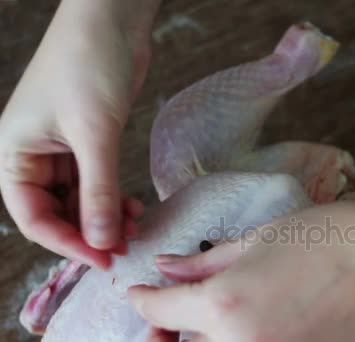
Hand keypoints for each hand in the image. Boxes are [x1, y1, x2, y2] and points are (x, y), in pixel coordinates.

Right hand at [0, 0, 159, 268]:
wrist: (112, 21)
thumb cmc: (89, 65)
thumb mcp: (95, 134)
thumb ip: (99, 191)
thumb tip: (104, 240)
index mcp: (13, 153)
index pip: (33, 216)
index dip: (67, 243)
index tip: (103, 258)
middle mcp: (32, 155)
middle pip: (56, 212)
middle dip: (89, 232)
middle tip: (125, 247)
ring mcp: (60, 149)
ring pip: (79, 200)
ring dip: (105, 217)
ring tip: (136, 227)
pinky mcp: (87, 142)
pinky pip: (96, 182)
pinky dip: (113, 198)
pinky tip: (134, 208)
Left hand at [128, 199, 354, 341]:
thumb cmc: (331, 236)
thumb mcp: (261, 238)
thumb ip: (206, 262)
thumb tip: (166, 268)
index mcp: (225, 305)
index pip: (158, 312)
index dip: (142, 301)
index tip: (140, 295)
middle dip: (165, 333)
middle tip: (169, 320)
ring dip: (209, 341)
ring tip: (220, 320)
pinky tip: (258, 328)